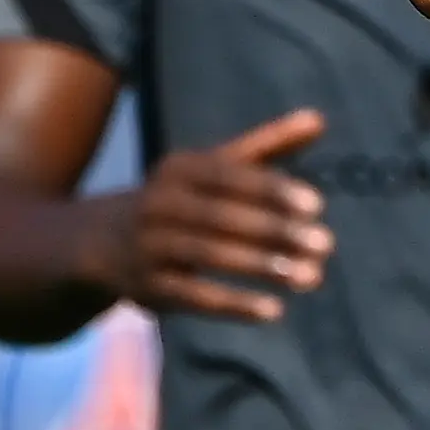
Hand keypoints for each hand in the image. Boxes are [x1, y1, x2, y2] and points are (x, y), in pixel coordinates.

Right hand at [98, 107, 330, 322]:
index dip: (272, 190)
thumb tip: (320, 118)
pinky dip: (233, 304)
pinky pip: (192, 296)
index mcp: (179, 169)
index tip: (317, 206)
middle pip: (223, 218)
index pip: (230, 176)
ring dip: (262, 267)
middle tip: (326, 244)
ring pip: (209, 256)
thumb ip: (268, 144)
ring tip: (311, 276)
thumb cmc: (185, 197)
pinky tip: (274, 311)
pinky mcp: (147, 285)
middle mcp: (158, 203)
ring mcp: (148, 245)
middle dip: (276, 232)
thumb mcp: (217, 167)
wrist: (103, 241)